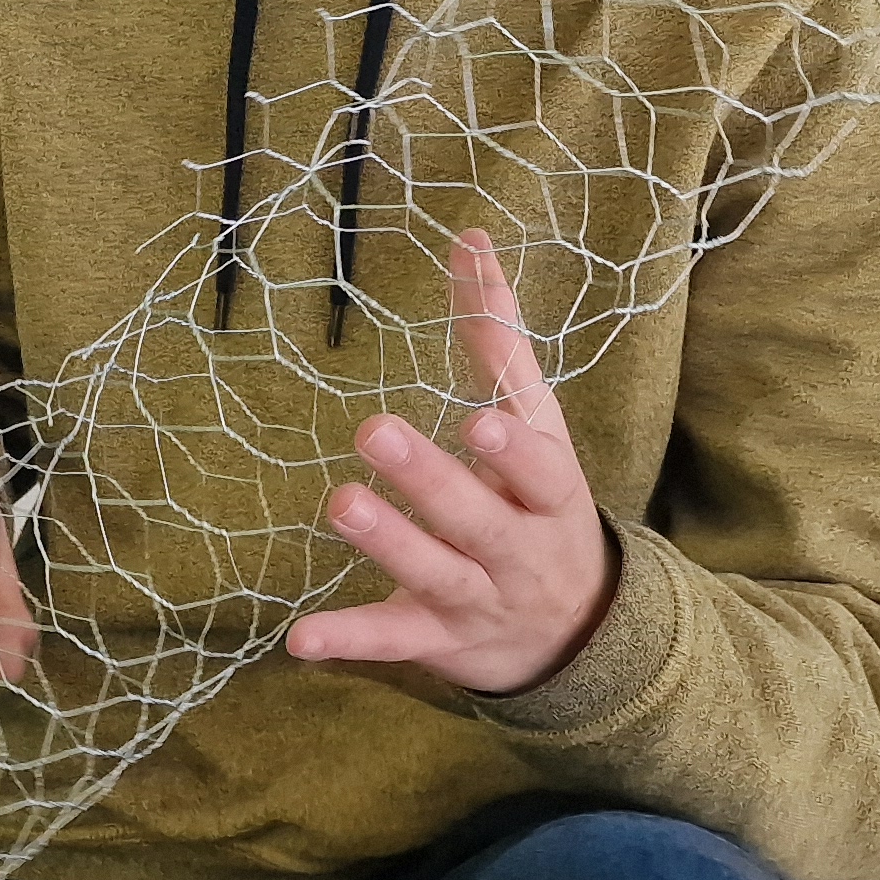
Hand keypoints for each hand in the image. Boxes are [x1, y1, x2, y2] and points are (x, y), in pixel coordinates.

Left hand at [285, 231, 616, 694]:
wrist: (579, 633)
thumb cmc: (541, 503)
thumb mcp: (538, 426)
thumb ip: (500, 338)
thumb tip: (471, 239)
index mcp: (549, 492)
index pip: (539, 468)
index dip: (512, 449)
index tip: (477, 417)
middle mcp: (518, 547)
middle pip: (477, 518)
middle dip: (431, 479)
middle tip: (376, 431)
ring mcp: (477, 597)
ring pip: (434, 573)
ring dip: (389, 542)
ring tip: (342, 504)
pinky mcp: (437, 638)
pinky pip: (392, 640)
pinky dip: (349, 640)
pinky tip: (300, 638)